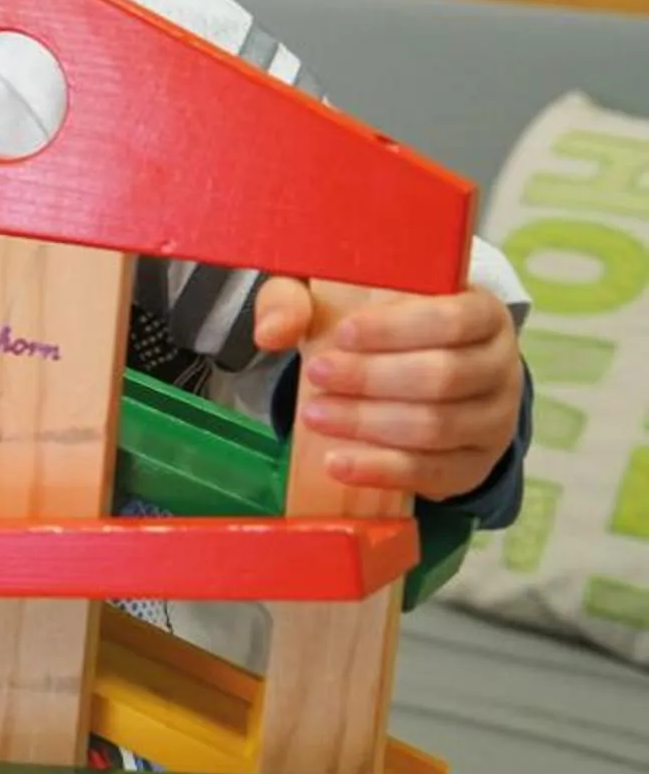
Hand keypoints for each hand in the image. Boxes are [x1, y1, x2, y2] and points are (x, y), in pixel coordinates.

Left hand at [254, 280, 523, 499]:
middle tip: (316, 375)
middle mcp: (501, 366)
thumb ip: (298, 301)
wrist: (416, 379)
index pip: (453, 318)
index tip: (342, 334)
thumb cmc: (378, 331)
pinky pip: (431, 472)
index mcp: (483, 312)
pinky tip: (337, 462)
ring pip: (438, 426)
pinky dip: (381, 469)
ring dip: (369, 423)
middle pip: (444, 376)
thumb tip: (271, 331)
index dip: (396, 328)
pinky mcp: (474, 465)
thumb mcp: (336, 300)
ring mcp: (495, 420)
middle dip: (372, 378)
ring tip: (314, 415)